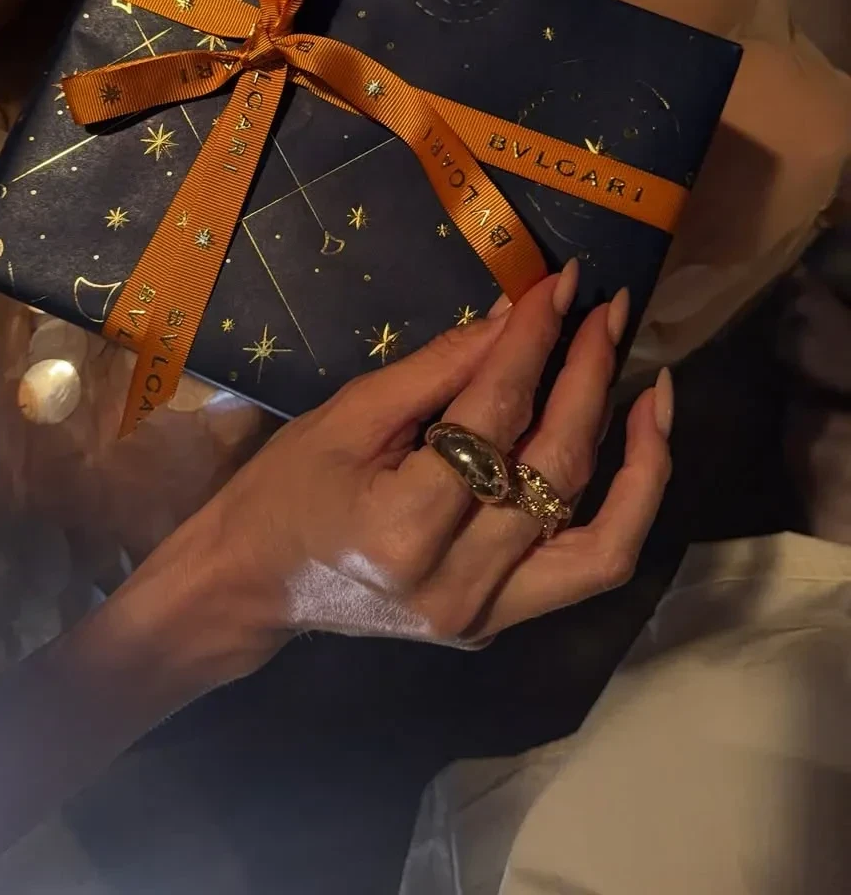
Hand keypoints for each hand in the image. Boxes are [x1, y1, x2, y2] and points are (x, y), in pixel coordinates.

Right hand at [120, 266, 672, 680]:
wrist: (252, 583)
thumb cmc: (285, 489)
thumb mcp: (347, 414)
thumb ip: (438, 370)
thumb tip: (517, 317)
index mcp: (404, 526)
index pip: (495, 416)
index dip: (535, 342)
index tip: (564, 284)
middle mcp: (458, 582)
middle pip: (553, 469)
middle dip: (589, 376)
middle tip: (608, 309)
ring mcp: (487, 614)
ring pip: (598, 535)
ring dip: (637, 454)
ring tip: (653, 383)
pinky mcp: (503, 622)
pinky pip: (586, 565)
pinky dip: (625, 507)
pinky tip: (638, 447)